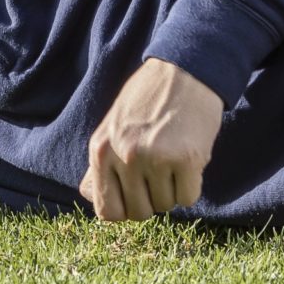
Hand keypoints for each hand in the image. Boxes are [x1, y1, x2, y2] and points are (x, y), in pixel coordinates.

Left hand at [80, 58, 221, 221]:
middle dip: (151, 200)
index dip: (125, 210)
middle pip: (139, 212)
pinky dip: (190, 186)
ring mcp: (156, 158)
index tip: (136, 196)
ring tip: (172, 158)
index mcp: (101, 150)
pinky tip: (188, 160)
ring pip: (166, 205)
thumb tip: (92, 197)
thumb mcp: (111, 128)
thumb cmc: (147, 101)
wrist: (185, 71)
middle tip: (159, 174)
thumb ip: (101, 164)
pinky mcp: (187, 158)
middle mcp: (125, 156)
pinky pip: (188, 197)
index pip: (107, 211)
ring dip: (172, 189)